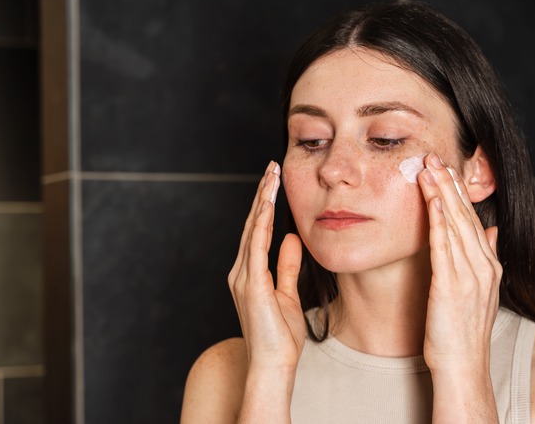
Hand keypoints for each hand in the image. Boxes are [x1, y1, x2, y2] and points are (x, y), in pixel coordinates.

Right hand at [228, 161, 305, 372]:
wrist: (273, 365)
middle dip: (262, 194)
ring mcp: (243, 277)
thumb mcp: (288, 293)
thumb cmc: (281, 336)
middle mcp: (241, 271)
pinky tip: (267, 205)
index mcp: (249, 274)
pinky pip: (256, 247)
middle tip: (272, 167)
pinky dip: (261, 224)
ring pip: (251, 229)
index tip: (274, 181)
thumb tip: (293, 238)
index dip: (265, 205)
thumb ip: (288, 265)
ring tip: (271, 176)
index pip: (257, 231)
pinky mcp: (251, 284)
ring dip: (262, 201)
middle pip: (251, 224)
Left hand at [417, 152, 501, 373]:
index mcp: (489, 266)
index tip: (447, 169)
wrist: (463, 367)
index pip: (473, 220)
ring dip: (441, 193)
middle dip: (449, 183)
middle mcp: (484, 266)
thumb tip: (489, 231)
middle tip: (434, 156)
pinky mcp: (451, 285)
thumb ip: (483, 259)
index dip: (459, 192)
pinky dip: (437, 219)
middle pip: (465, 215)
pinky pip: (443, 245)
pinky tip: (429, 200)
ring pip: (455, 224)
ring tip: (428, 167)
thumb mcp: (478, 292)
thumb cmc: (463, 333)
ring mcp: (470, 275)